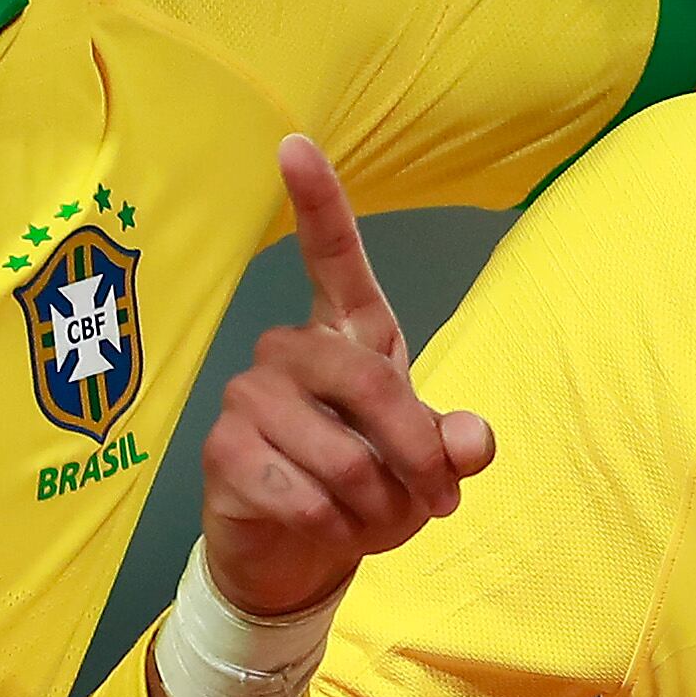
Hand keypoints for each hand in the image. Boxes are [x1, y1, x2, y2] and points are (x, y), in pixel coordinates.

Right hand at [202, 137, 494, 622]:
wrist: (293, 552)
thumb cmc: (365, 489)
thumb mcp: (426, 468)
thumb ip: (453, 446)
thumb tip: (472, 441)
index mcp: (347, 333)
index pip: (333, 257)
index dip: (318, 202)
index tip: (295, 144)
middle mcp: (289, 350)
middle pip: (367, 382)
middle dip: (416, 454)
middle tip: (440, 502)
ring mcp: (248, 396)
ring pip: (338, 453)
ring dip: (376, 505)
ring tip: (374, 521)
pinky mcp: (224, 450)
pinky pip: (301, 492)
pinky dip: (335, 527)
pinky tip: (330, 529)